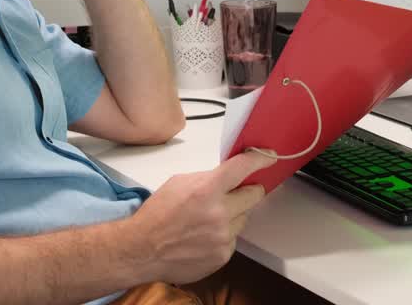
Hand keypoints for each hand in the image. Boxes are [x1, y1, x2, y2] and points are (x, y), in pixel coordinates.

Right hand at [127, 151, 274, 284]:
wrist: (142, 250)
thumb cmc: (157, 215)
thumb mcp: (179, 183)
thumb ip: (208, 178)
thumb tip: (228, 177)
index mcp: (207, 190)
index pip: (243, 168)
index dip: (260, 159)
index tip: (269, 156)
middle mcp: (219, 213)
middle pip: (254, 195)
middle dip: (248, 191)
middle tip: (237, 193)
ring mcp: (223, 237)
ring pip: (243, 219)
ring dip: (233, 216)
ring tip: (208, 220)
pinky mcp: (222, 255)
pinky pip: (233, 239)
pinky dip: (223, 236)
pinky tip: (204, 237)